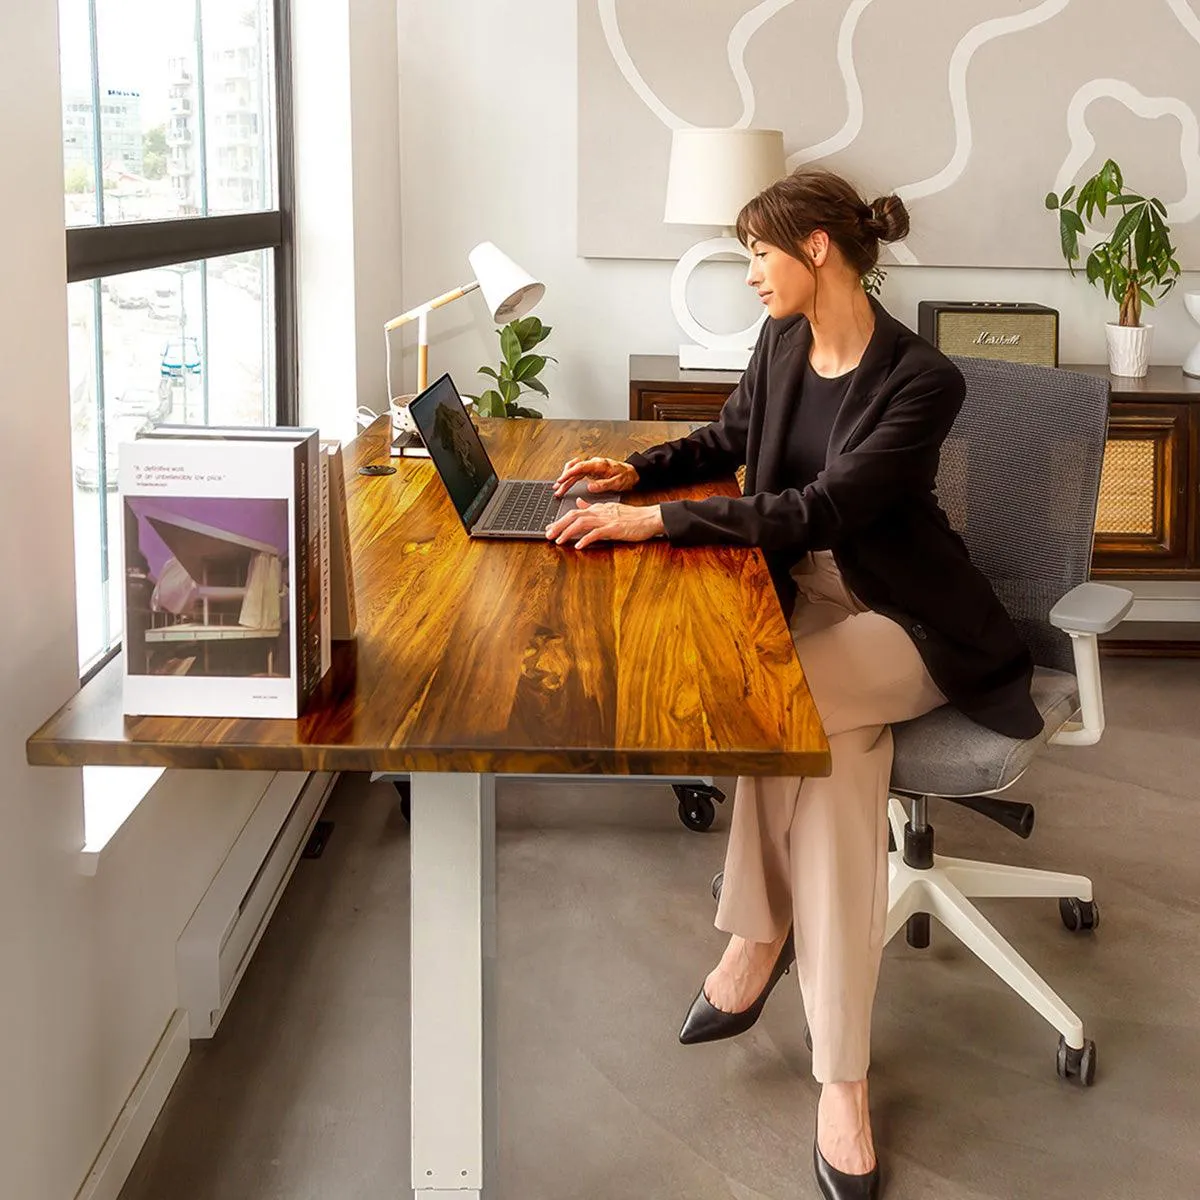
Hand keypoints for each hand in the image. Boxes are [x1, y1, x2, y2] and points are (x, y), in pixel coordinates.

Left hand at [545, 500, 663, 549]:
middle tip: (548, 535)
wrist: (649, 518)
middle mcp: (600, 512)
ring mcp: (606, 520)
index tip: (550, 528)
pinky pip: (597, 533)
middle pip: (574, 515)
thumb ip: (593, 507)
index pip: (575, 512)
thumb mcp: (610, 509)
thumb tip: (580, 503)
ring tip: (558, 541)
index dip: (560, 520)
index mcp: (598, 508)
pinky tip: (579, 546)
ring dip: (568, 532)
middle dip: (559, 525)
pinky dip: (586, 539)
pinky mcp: (614, 528)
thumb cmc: (632, 517)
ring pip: (582, 522)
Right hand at [552, 456, 638, 497]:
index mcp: (599, 464)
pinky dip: (571, 479)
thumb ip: (603, 485)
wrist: (633, 474)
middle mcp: (593, 464)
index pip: (580, 466)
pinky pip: (578, 474)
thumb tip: (590, 487)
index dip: (569, 473)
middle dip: (564, 479)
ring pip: (574, 471)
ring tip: (558, 488)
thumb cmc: (626, 476)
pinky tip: (566, 485)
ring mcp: (592, 468)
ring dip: (566, 479)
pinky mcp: (592, 472)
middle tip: (558, 489)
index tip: (561, 480)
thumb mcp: (617, 482)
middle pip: (574, 469)